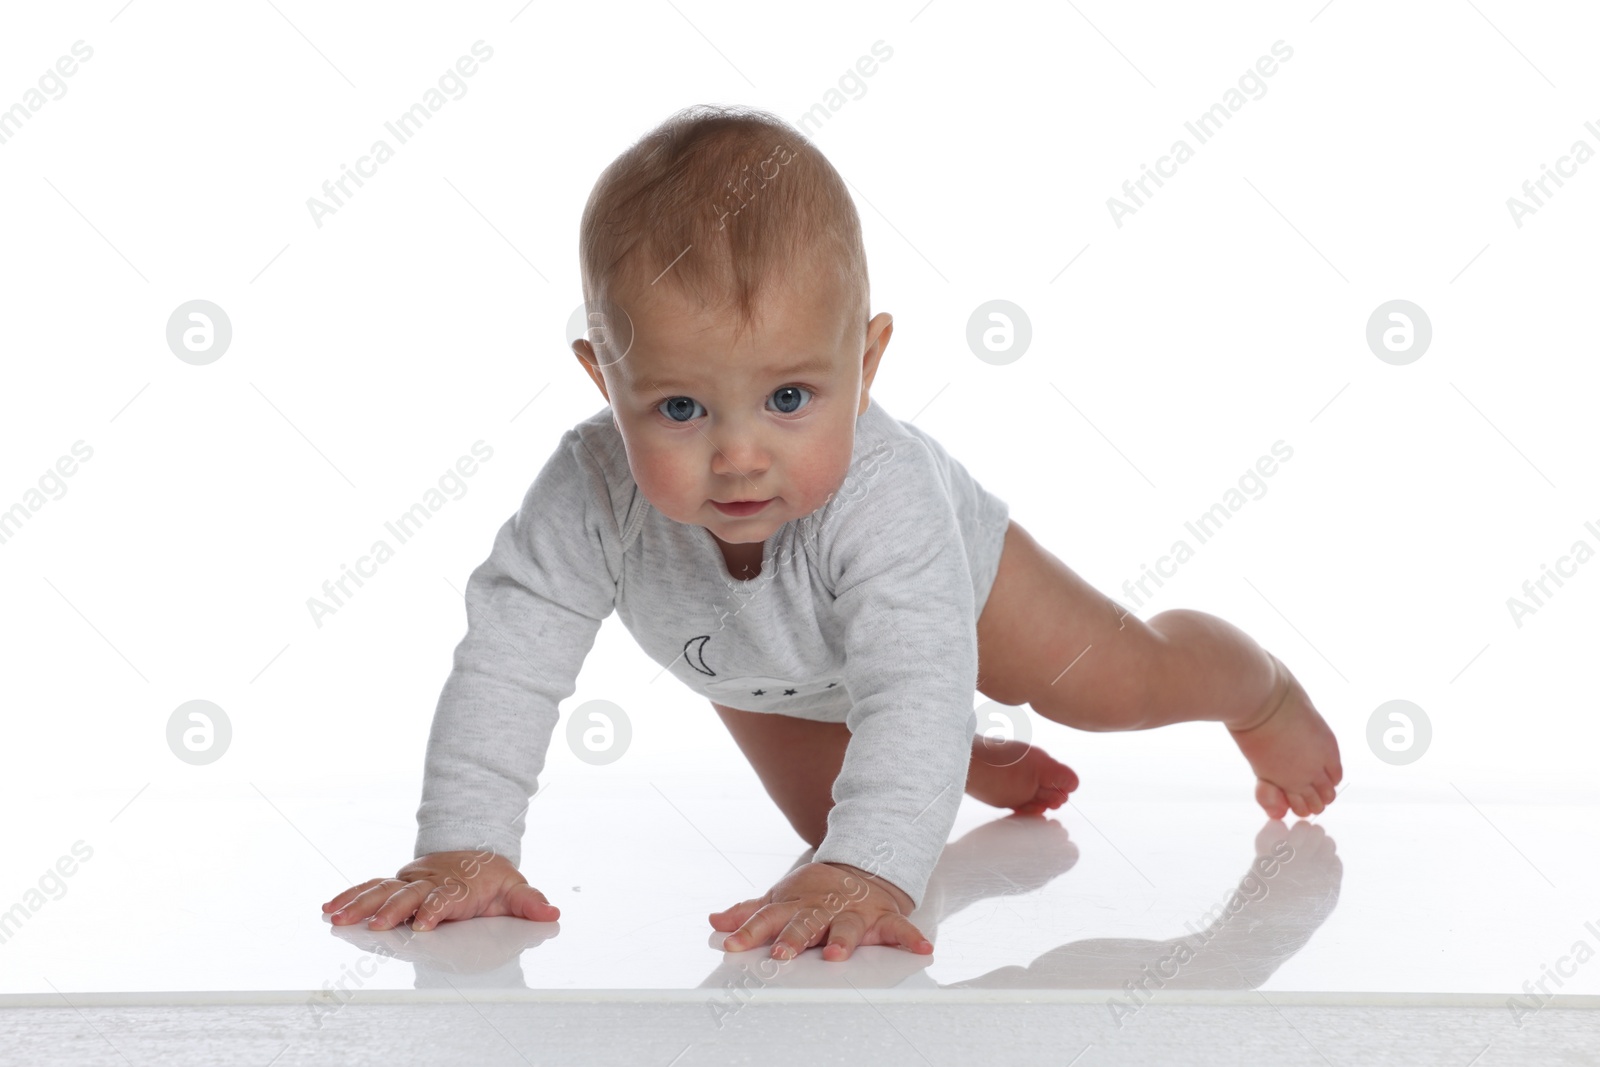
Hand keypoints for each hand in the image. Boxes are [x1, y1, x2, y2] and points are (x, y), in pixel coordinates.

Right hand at [321, 850, 558, 931]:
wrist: (474, 853)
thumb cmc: (492, 879)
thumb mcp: (514, 889)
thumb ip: (529, 903)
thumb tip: (551, 914)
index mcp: (457, 886)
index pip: (445, 897)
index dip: (436, 909)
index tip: (426, 923)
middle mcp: (430, 882)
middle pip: (409, 895)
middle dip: (392, 911)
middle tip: (374, 926)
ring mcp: (411, 882)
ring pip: (383, 891)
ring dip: (361, 904)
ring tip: (337, 917)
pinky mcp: (398, 884)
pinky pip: (371, 889)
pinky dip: (351, 896)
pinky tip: (330, 908)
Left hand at [709, 861, 932, 961]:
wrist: (861, 868)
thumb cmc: (815, 893)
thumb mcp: (780, 898)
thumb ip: (749, 913)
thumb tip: (715, 922)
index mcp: (796, 906)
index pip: (767, 919)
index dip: (749, 932)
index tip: (731, 945)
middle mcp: (823, 910)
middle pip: (806, 924)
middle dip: (794, 938)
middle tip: (782, 954)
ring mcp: (853, 913)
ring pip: (847, 927)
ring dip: (842, 940)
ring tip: (836, 953)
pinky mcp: (882, 917)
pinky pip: (900, 929)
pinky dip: (911, 938)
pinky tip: (924, 949)